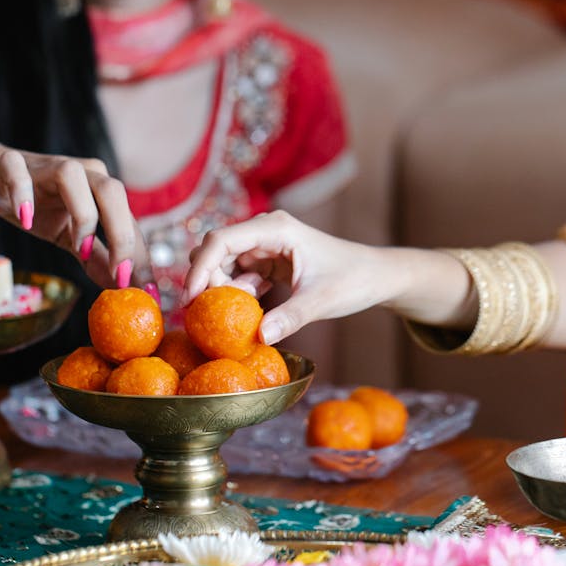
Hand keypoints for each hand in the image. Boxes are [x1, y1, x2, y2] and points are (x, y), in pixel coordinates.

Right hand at [0, 129, 150, 286]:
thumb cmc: (34, 205)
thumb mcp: (68, 237)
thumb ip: (96, 259)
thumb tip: (123, 288)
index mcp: (98, 189)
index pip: (127, 220)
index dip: (139, 254)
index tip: (145, 292)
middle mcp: (80, 172)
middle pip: (111, 191)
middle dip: (122, 235)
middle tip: (121, 275)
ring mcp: (44, 166)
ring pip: (72, 175)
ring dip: (82, 213)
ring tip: (77, 248)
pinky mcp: (8, 164)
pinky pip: (17, 172)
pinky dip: (23, 193)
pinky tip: (26, 219)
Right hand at [182, 210, 394, 343]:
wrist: (375, 276)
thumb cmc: (353, 280)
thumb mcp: (322, 301)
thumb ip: (290, 318)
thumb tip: (259, 337)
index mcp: (276, 228)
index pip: (222, 240)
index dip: (200, 268)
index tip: (190, 299)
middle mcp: (266, 231)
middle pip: (216, 250)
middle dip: (208, 280)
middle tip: (211, 312)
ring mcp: (266, 245)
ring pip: (225, 263)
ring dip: (224, 288)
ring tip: (245, 309)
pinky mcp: (269, 261)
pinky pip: (239, 274)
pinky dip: (238, 292)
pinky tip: (254, 308)